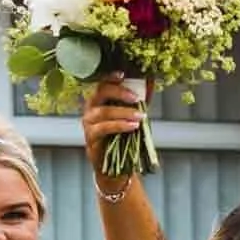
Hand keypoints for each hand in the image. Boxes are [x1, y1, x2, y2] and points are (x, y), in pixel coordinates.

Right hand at [81, 77, 144, 193]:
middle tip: (136, 98)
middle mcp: (91, 109)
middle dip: (118, 92)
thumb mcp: (133, 115)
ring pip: (103, 112)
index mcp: (100, 100)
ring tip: (140, 116)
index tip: (123, 74)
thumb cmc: (123, 138)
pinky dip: (119, 125)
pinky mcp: (90, 137)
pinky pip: (103, 128)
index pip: (102, 83)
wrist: (116, 165)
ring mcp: (89, 123)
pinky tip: (132, 126)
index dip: (110, 77)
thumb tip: (151, 80)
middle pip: (100, 93)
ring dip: (123, 112)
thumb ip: (140, 99)